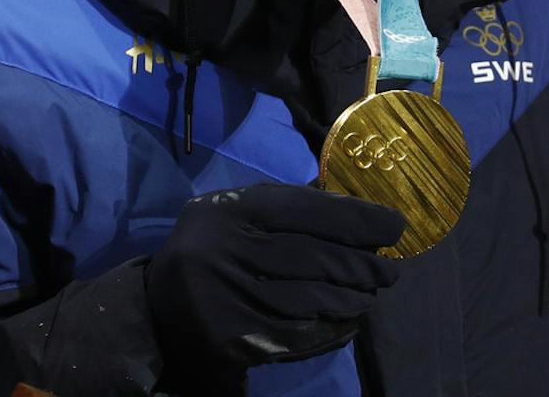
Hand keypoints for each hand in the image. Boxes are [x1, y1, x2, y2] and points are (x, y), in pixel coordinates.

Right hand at [146, 184, 404, 382]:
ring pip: (310, 298)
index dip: (355, 217)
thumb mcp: (233, 219)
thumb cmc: (209, 258)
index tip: (394, 226)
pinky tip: (348, 322)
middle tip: (392, 269)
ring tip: (372, 295)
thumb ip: (283, 211)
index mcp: (226, 211)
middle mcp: (222, 250)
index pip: (304, 209)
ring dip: (352, 298)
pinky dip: (331, 329)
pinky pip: (297, 335)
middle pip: (313, 256)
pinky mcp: (231, 340)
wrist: (154, 318)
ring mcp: (225, 298)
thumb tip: (356, 210)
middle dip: (362, 263)